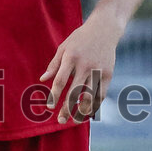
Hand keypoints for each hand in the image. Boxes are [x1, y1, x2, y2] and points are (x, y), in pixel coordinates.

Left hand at [40, 8, 123, 123]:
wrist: (104, 29)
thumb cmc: (79, 39)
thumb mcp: (64, 47)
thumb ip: (54, 64)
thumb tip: (42, 80)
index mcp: (71, 57)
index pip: (61, 81)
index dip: (54, 95)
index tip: (50, 107)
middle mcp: (85, 65)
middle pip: (75, 92)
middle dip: (67, 108)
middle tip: (60, 120)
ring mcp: (98, 70)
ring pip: (90, 96)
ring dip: (82, 111)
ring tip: (75, 120)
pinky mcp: (108, 74)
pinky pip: (101, 94)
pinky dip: (95, 104)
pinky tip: (88, 111)